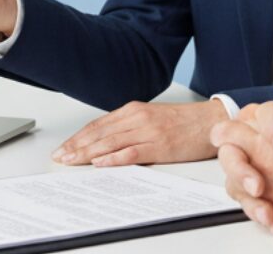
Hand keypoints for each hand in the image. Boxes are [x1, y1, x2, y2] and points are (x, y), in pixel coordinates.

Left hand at [53, 100, 229, 166]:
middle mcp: (138, 117)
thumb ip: (129, 126)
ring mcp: (149, 131)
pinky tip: (101, 163)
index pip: (98, 124)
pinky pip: (132, 152)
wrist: (212, 120)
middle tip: (60, 157)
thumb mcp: (151, 117)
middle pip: (100, 133)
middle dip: (77, 146)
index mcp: (134, 110)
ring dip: (88, 153)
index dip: (78, 137)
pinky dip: (114, 158)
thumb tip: (105, 141)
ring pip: (111, 142)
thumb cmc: (183, 122)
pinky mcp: (161, 145)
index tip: (64, 148)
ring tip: (72, 161)